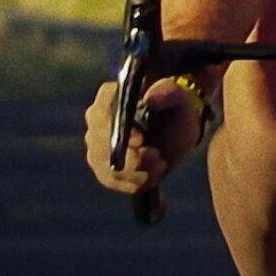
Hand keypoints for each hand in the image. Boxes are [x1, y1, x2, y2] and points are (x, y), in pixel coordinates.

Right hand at [83, 78, 204, 195]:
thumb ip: (170, 92)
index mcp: (110, 95)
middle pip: (100, 142)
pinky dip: (133, 183)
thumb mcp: (180, 100)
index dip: (118, 127)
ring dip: (136, 172)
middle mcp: (96, 118)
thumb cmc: (175, 112)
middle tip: (157, 157)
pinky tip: (151, 176)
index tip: (141, 140)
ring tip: (160, 165)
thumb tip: (150, 98)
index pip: (102, 109)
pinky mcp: (100, 167)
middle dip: (131, 156)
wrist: (174, 136)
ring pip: (106, 164)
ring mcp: (95, 144)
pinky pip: (110, 180)